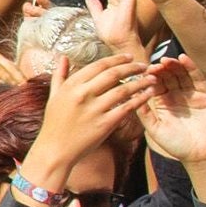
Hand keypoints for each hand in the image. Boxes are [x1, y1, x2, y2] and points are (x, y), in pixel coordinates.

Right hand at [19, 53, 152, 192]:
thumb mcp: (53, 96)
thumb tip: (63, 58)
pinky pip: (126, 108)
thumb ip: (60, 75)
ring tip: (152, 79)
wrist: (55, 149)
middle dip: (132, 67)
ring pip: (123, 90)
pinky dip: (140, 100)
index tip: (129, 57)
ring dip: (140, 82)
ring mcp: (94, 109)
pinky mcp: (105, 124)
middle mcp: (83, 94)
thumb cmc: (54, 123)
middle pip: (113, 74)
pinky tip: (149, 95)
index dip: (116, 59)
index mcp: (72, 85)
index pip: (98, 65)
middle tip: (144, 65)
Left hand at [136, 56, 205, 163]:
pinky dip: (191, 66)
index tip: (141, 71)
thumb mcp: (154, 127)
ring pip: (181, 73)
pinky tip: (183, 58)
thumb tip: (129, 95)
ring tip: (165, 60)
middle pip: (167, 75)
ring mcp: (192, 93)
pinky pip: (198, 78)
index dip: (148, 76)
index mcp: (163, 101)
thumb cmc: (175, 144)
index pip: (154, 83)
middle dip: (160, 69)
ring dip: (173, 65)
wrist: (199, 156)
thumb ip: (143, 111)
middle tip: (153, 65)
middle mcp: (177, 95)